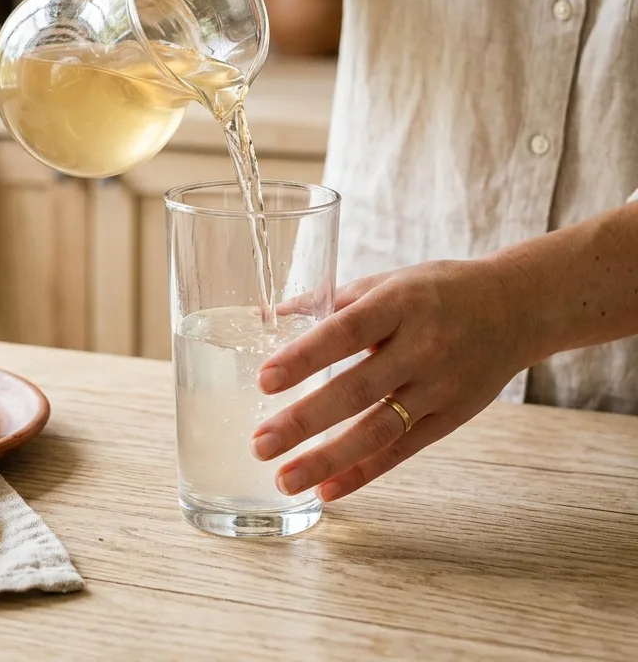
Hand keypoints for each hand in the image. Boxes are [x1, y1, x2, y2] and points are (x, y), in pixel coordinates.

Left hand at [251, 259, 539, 501]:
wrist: (516, 308)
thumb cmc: (436, 290)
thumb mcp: (385, 282)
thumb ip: (328, 302)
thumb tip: (265, 315)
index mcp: (399, 304)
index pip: (345, 332)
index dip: (304, 357)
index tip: (264, 380)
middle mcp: (422, 347)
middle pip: (357, 390)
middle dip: (304, 421)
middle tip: (259, 444)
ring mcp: (439, 387)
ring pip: (379, 430)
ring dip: (328, 459)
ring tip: (284, 479)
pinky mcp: (451, 417)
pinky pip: (402, 451)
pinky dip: (363, 473)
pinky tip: (326, 491)